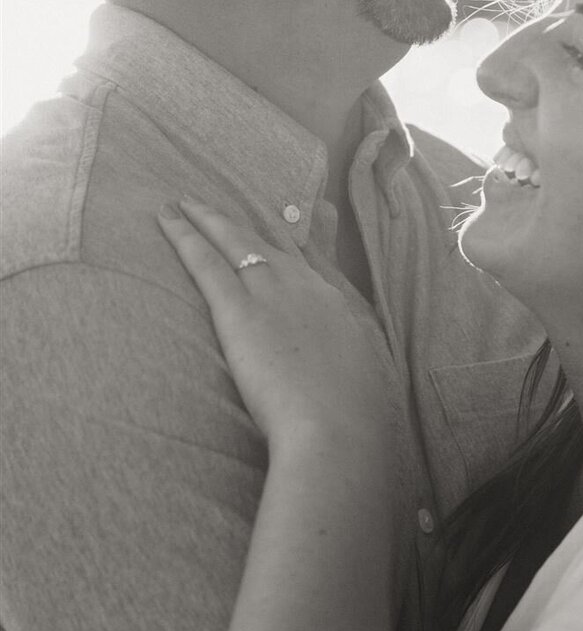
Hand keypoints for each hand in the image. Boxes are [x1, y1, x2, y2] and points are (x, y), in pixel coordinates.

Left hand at [158, 199, 391, 448]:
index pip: (312, 259)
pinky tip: (167, 220)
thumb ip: (352, 357)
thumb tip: (346, 367)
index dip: (298, 235)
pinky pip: (207, 264)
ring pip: (235, 243)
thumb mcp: (368, 372)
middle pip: (269, 243)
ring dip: (206, 219)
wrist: (337, 427)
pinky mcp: (239, 311)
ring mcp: (273, 294)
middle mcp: (306, 288)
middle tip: (212, 203)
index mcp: (337, 304)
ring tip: (180, 203)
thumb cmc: (354, 415)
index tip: (295, 212)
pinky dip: (185, 237)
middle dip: (239, 222)